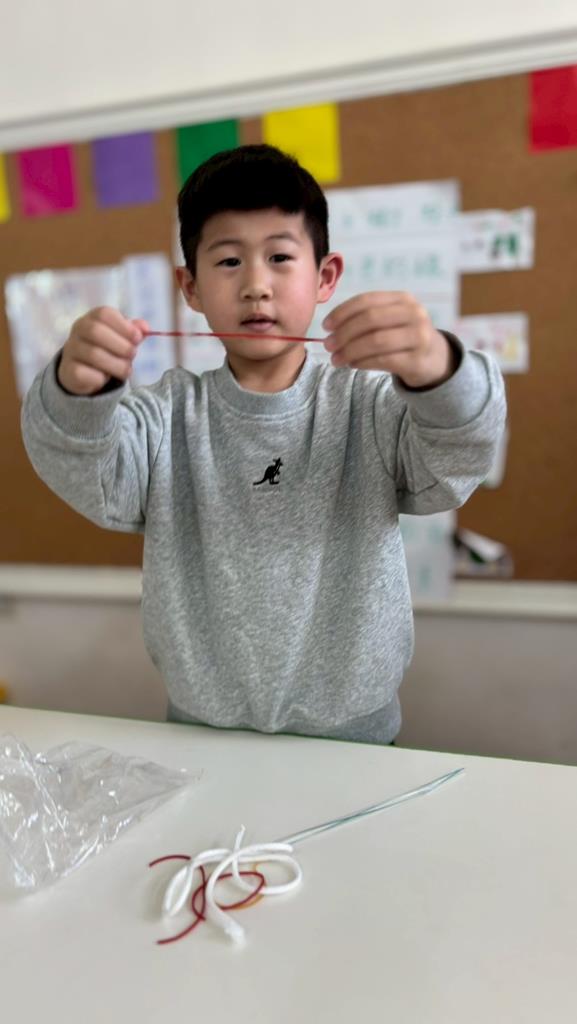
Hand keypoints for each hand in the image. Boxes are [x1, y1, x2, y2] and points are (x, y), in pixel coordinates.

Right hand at [57, 307, 148, 394]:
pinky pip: (86, 373)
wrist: (82, 371)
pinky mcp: (69, 369)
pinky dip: (101, 378)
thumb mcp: (122, 338)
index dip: (123, 326)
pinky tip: (106, 378)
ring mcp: (71, 349)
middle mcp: (78, 330)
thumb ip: (133, 332)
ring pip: (93, 354)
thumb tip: (145, 328)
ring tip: (126, 369)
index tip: (138, 338)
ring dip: (116, 364)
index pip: (104, 314)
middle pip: (95, 331)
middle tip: (133, 354)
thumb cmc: (107, 349)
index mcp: (92, 318)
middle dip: (120, 345)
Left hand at [322, 291, 454, 388]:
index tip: (325, 326)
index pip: (367, 301)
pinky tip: (352, 364)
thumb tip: (329, 329)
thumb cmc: (402, 338)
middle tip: (328, 345)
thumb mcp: (390, 320)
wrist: (434, 360)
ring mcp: (419, 336)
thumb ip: (365, 318)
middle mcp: (414, 314)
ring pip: (375, 341)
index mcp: (403, 299)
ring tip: (336, 359)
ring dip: (350, 351)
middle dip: (344, 333)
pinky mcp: (417, 359)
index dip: (342, 312)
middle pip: (370, 320)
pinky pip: (383, 360)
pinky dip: (363, 362)